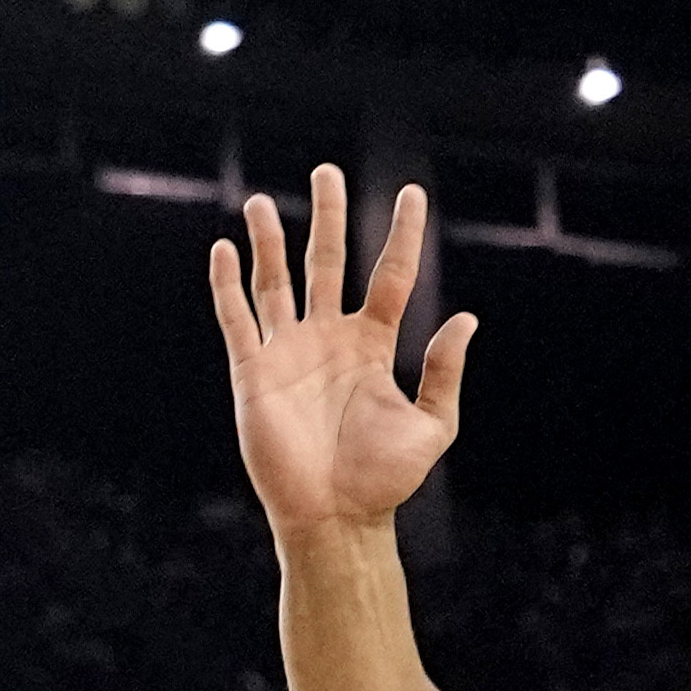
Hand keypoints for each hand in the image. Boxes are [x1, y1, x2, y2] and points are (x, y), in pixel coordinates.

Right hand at [207, 173, 470, 536]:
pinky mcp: (253, 372)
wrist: (334, 518)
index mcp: (372, 345)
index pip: (391, 275)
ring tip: (262, 201)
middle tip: (326, 172)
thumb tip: (465, 318)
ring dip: (268, 241)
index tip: (412, 193)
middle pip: (326, 262)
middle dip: (327, 218)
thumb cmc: (384, 480)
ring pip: (275, 282)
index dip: (403, 234)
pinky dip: (228, 285)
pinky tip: (225, 249)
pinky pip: (238, 319)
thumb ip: (444, 373)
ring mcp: (288, 352)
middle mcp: (328, 339)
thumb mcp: (432, 426)